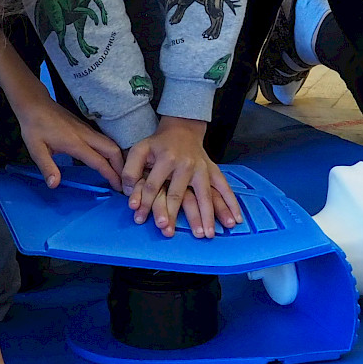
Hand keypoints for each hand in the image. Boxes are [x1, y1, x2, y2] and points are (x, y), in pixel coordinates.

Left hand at [12, 87, 122, 190]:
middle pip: (113, 150)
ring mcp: (87, 130)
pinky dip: (111, 152)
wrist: (35, 104)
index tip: (118, 187)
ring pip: (110, 143)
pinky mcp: (85, 127)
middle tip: (123, 181)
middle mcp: (86, 135)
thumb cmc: (34, 127)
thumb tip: (55, 185)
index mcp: (75, 143)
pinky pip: (104, 140)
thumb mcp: (36, 149)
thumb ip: (47, 167)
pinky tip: (108, 160)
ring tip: (119, 173)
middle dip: (121, 166)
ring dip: (118, 158)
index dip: (111, 175)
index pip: (99, 161)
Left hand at [122, 116, 240, 236]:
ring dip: (206, 216)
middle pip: (178, 194)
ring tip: (206, 235)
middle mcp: (186, 164)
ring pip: (205, 195)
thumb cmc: (158, 144)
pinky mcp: (213, 170)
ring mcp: (202, 168)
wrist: (183, 128)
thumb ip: (130, 170)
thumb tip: (127, 193)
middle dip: (173, 214)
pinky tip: (235, 220)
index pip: (153, 185)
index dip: (144, 202)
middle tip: (168, 232)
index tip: (139, 218)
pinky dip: (231, 204)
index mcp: (166, 158)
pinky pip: (224, 188)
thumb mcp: (140, 149)